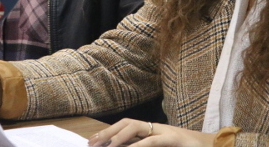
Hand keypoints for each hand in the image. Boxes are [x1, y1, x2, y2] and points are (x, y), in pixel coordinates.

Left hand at [87, 119, 214, 146]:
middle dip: (108, 132)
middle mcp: (157, 128)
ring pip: (136, 127)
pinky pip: (153, 140)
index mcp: (154, 131)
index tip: (94, 142)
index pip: (127, 126)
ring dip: (119, 136)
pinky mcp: (175, 139)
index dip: (110, 132)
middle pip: (127, 123)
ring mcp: (166, 131)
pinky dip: (140, 145)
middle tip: (92, 143)